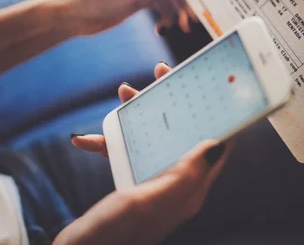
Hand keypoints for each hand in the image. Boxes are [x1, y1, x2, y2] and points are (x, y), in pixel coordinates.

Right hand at [54, 63, 232, 244]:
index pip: (213, 144)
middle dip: (171, 102)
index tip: (204, 83)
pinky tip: (85, 139)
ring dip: (138, 114)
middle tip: (159, 74)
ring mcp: (153, 183)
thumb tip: (218, 145)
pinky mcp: (131, 186)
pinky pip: (124, 155)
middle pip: (182, 133)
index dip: (212, 113)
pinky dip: (108, 143)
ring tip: (123, 93)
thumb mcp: (154, 199)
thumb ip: (187, 173)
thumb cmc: (117, 232)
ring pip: (152, 138)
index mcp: (189, 190)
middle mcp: (176, 184)